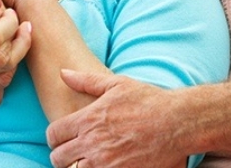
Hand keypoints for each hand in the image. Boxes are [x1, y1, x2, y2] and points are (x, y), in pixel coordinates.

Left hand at [47, 70, 186, 167]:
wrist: (176, 122)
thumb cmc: (147, 100)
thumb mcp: (116, 84)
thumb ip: (86, 81)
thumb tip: (63, 72)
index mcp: (88, 119)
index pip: (54, 134)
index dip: (55, 136)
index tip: (63, 137)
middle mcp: (92, 143)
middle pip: (58, 158)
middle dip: (63, 155)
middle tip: (75, 151)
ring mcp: (105, 164)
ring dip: (77, 166)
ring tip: (90, 160)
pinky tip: (104, 165)